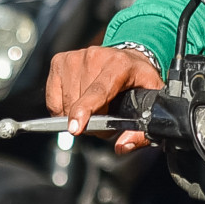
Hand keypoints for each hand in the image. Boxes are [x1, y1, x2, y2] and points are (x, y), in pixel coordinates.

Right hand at [46, 45, 163, 153]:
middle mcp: (96, 57)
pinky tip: (77, 101)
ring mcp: (75, 58)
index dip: (85, 110)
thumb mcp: (151, 98)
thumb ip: (142, 129)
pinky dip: (61, 109)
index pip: (99, 90)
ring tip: (94, 106)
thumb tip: (122, 146)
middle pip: (80, 103)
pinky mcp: (60, 61)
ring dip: (76, 115)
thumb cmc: (138, 78)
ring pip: (65, 104)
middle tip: (105, 114)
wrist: (127, 56)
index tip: (75, 128)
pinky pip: (53, 100)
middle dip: (90, 121)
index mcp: (120, 65)